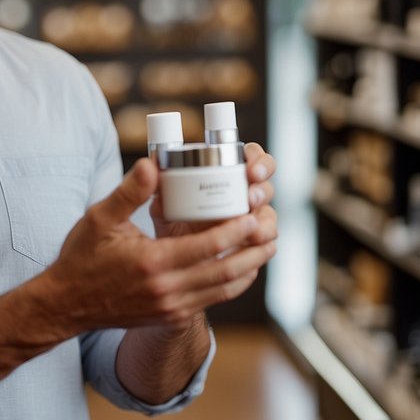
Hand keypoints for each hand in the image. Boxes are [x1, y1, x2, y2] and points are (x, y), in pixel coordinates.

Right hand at [37, 158, 275, 339]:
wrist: (66, 303)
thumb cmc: (82, 257)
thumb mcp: (100, 218)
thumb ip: (129, 191)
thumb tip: (152, 163)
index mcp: (152, 262)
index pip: (207, 246)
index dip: (236, 230)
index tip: (254, 213)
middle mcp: (167, 289)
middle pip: (226, 271)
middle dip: (254, 249)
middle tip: (271, 229)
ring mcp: (171, 307)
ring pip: (224, 290)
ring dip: (250, 268)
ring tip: (267, 248)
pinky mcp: (170, 316)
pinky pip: (212, 301)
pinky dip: (232, 284)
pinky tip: (240, 268)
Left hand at [151, 142, 277, 248]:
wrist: (172, 263)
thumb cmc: (169, 223)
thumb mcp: (160, 203)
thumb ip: (154, 186)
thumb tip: (149, 165)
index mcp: (226, 175)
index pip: (251, 157)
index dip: (257, 159)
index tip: (250, 168)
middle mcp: (244, 195)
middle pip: (266, 185)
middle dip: (263, 190)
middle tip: (251, 197)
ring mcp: (252, 220)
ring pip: (270, 215)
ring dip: (266, 220)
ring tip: (252, 227)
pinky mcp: (253, 245)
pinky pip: (267, 242)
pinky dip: (264, 243)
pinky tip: (256, 245)